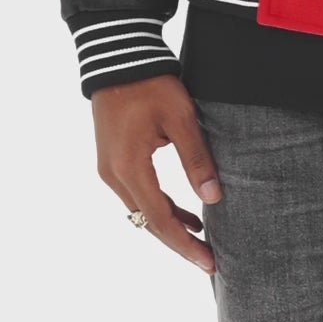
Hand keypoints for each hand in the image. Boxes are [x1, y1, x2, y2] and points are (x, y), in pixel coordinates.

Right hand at [92, 75, 221, 273]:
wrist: (119, 59)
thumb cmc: (152, 85)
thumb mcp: (181, 119)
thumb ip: (197, 159)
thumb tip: (213, 198)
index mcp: (130, 168)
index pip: (160, 219)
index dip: (185, 244)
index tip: (208, 262)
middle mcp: (114, 176)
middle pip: (148, 222)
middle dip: (178, 243)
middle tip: (208, 260)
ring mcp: (109, 170)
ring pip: (141, 211)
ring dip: (169, 225)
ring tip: (202, 238)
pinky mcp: (112, 161)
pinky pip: (137, 196)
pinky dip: (160, 208)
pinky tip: (185, 213)